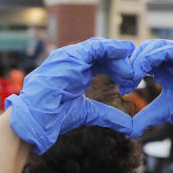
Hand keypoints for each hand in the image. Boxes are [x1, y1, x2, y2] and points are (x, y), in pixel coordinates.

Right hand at [5, 38, 135, 153]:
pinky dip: (112, 47)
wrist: (37, 118)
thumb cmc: (55, 116)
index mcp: (76, 73)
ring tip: (131, 65)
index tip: (131, 81)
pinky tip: (125, 51)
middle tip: (134, 75)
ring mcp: (71, 57)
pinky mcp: (71, 56)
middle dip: (120, 64)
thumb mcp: (88, 112)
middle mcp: (73, 61)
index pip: (102, 64)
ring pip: (101, 48)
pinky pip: (96, 46)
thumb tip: (128, 125)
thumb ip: (108, 115)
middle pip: (103, 55)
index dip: (118, 70)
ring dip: (118, 56)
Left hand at [130, 40, 172, 147]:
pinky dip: (158, 54)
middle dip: (132, 63)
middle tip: (125, 80)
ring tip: (134, 73)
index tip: (123, 88)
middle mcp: (171, 58)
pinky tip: (147, 66)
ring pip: (157, 46)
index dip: (129, 71)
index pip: (141, 59)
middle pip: (145, 49)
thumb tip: (128, 132)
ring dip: (142, 58)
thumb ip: (145, 118)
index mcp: (163, 67)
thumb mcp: (164, 111)